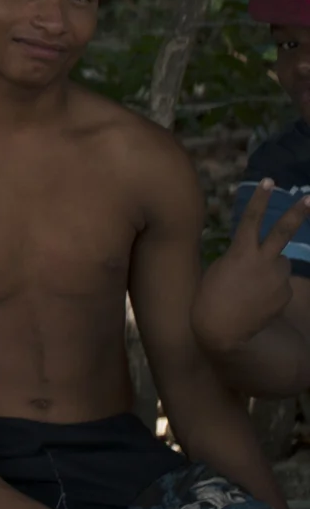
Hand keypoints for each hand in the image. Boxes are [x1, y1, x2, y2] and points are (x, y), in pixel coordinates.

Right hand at [198, 180, 309, 351]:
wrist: (223, 328)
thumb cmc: (210, 296)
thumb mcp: (221, 268)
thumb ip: (241, 256)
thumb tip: (259, 255)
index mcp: (241, 251)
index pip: (251, 218)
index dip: (259, 198)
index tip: (269, 180)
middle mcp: (263, 261)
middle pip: (283, 232)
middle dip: (298, 213)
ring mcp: (277, 278)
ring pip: (281, 263)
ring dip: (272, 268)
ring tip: (251, 286)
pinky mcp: (285, 295)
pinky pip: (280, 284)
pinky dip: (271, 289)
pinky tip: (256, 300)